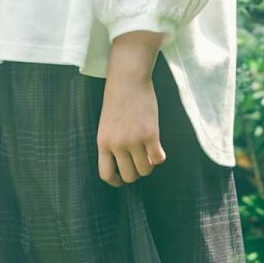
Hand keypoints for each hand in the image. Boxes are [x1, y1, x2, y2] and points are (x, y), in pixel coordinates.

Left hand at [97, 66, 165, 185]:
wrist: (128, 81)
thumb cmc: (117, 101)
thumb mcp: (107, 125)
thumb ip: (113, 144)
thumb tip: (126, 164)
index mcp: (103, 143)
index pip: (106, 174)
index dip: (116, 181)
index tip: (122, 178)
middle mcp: (118, 145)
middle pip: (129, 175)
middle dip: (136, 172)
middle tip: (140, 162)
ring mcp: (134, 140)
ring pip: (145, 169)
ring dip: (149, 165)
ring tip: (149, 153)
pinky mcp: (151, 134)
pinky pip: (158, 158)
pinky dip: (160, 156)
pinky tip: (158, 148)